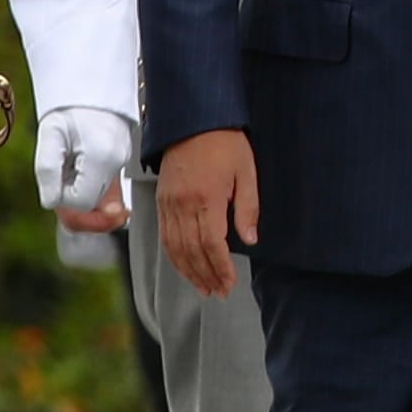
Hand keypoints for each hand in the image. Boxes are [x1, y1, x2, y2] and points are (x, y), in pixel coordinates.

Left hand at [37, 104, 133, 227]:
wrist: (91, 83)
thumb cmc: (69, 107)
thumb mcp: (49, 135)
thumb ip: (46, 171)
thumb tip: (50, 202)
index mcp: (101, 157)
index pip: (82, 202)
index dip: (62, 195)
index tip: (55, 172)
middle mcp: (118, 162)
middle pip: (93, 201)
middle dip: (72, 190)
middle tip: (62, 165)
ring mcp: (124, 160)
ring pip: (99, 192)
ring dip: (80, 183)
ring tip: (71, 157)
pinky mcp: (124, 158)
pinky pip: (105, 181)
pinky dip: (90, 176)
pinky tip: (81, 157)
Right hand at [158, 128, 261, 297]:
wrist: (193, 119)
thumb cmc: (225, 142)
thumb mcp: (246, 171)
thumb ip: (248, 208)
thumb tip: (250, 240)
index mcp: (206, 198)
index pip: (212, 245)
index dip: (220, 268)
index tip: (229, 284)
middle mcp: (183, 205)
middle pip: (192, 251)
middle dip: (205, 276)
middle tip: (218, 292)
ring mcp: (168, 203)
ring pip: (175, 248)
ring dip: (189, 271)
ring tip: (203, 287)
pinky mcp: (161, 200)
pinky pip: (165, 236)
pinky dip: (174, 256)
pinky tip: (184, 266)